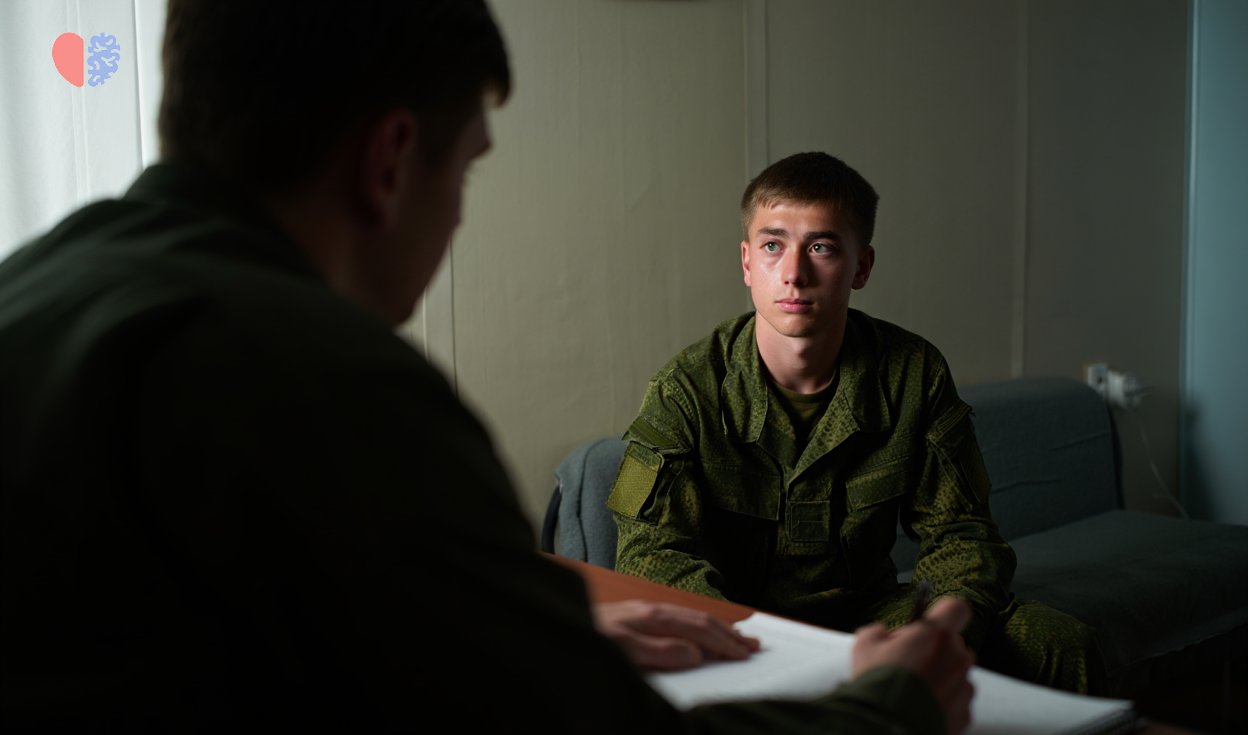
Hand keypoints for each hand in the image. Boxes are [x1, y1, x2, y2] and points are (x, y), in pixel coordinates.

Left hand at [592, 599, 760, 670]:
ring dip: (716, 629)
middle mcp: (652, 610)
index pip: (699, 630)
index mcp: (653, 617)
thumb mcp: (624, 652)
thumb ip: (660, 652)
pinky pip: (677, 619)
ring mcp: (644, 611)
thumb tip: (694, 654)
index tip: (744, 654)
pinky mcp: (636, 616)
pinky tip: (699, 632)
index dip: (724, 643)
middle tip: (753, 645)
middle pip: (699, 621)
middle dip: (728, 633)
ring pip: (690, 618)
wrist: (558, 627)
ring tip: (736, 636)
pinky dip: (697, 626)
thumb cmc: (589, 640)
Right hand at [851, 597, 975, 734]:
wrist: (887, 726)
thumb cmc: (878, 681)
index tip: (929, 624)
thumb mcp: (865, 644)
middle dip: (932, 651)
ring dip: (938, 678)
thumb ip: (880, 631)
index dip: (943, 614)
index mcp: (937, 634)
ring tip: (911, 691)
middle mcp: (958, 657)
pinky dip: (941, 703)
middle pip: (952, 645)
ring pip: (954, 674)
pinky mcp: (965, 713)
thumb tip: (885, 634)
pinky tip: (919, 707)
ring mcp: (964, 687)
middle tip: (907, 663)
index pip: (956, 609)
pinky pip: (955, 701)